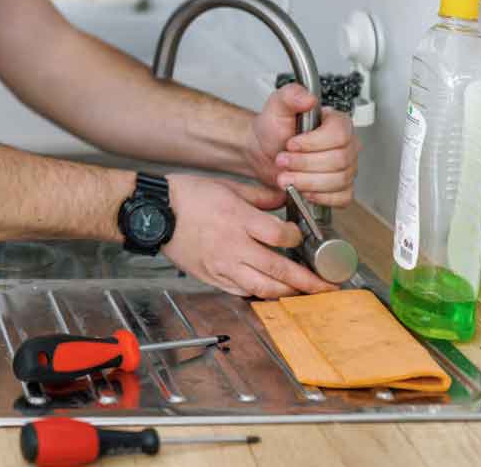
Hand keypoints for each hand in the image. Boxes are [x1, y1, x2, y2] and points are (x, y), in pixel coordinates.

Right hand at [161, 173, 337, 297]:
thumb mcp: (227, 186)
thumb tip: (283, 200)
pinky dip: (258, 294)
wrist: (153, 213)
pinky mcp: (211, 277)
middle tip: (328, 287)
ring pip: (262, 288)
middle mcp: (232, 246)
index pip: (281, 237)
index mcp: (238, 219)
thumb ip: (259, 196)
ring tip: (303, 294)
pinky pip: (239, 292)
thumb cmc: (185, 196)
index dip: (298, 239)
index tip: (301, 237)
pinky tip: (269, 292)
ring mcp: (221, 265)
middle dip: (308, 282)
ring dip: (287, 293)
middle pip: (279, 270)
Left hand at [244, 83, 359, 208]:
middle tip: (282, 160)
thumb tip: (308, 98)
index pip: (340, 135)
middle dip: (304, 163)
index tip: (291, 144)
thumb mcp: (276, 107)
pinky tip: (302, 190)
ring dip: (307, 181)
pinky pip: (342, 197)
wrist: (263, 150)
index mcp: (337, 123)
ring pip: (339, 180)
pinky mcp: (339, 187)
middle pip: (339, 160)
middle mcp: (346, 145)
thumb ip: (290, 95)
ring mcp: (346, 167)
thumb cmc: (273, 129)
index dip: (313, 143)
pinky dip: (320, 196)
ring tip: (285, 176)